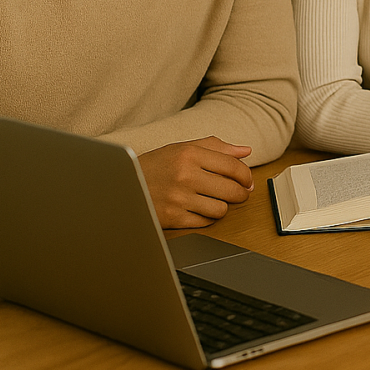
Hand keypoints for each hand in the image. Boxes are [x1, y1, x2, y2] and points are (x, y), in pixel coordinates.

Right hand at [137, 137, 253, 228]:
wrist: (121, 184)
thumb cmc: (155, 166)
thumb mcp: (182, 148)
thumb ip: (216, 147)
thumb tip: (246, 151)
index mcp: (189, 155)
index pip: (234, 166)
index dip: (246, 175)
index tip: (247, 180)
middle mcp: (185, 175)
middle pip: (231, 190)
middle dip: (241, 193)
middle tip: (239, 193)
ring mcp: (178, 198)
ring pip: (220, 209)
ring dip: (222, 207)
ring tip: (215, 201)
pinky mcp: (172, 218)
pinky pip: (204, 222)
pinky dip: (206, 218)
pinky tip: (200, 209)